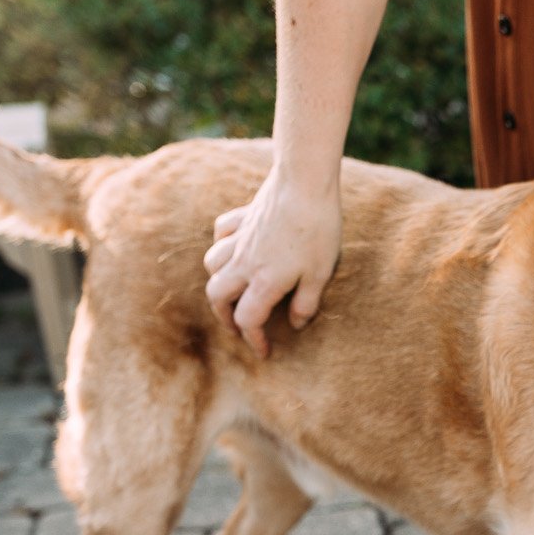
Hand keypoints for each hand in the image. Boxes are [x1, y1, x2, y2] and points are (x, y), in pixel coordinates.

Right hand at [202, 173, 342, 356]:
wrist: (305, 183)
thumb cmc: (319, 230)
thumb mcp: (321, 274)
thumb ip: (306, 303)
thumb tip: (295, 325)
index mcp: (264, 281)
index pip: (247, 320)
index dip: (254, 340)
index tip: (265, 351)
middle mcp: (244, 263)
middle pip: (217, 296)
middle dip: (224, 316)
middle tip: (240, 325)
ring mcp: (240, 238)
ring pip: (212, 265)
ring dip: (219, 281)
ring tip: (234, 290)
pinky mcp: (242, 218)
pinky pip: (221, 234)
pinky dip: (222, 245)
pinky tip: (234, 248)